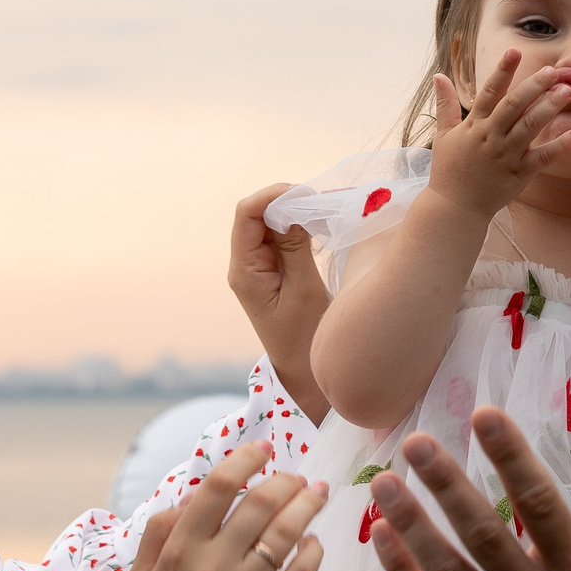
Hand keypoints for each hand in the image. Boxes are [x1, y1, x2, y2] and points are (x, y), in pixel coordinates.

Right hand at [130, 442, 325, 570]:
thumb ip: (159, 533)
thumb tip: (190, 498)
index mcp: (180, 551)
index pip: (217, 488)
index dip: (244, 460)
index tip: (262, 449)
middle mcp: (214, 565)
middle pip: (260, 504)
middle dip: (285, 481)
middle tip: (298, 477)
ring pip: (287, 533)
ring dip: (307, 506)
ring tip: (317, 495)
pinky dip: (313, 551)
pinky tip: (313, 542)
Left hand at [228, 184, 330, 422]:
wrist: (304, 377)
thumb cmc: (305, 339)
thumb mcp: (304, 289)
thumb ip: (296, 245)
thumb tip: (293, 206)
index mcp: (244, 271)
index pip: (247, 215)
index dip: (273, 196)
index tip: (307, 193)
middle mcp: (244, 266)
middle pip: (257, 215)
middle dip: (286, 201)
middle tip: (323, 200)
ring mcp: (258, 269)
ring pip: (270, 225)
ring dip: (295, 213)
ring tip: (326, 211)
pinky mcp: (272, 273)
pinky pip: (280, 240)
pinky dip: (298, 228)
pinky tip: (321, 228)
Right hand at [425, 49, 570, 219]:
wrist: (454, 207)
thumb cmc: (448, 170)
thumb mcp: (443, 135)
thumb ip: (445, 105)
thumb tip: (439, 76)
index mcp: (474, 125)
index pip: (489, 92)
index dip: (502, 71)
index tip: (514, 51)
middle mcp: (491, 137)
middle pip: (514, 105)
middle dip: (534, 86)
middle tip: (553, 70)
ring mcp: (506, 156)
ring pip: (530, 127)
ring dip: (549, 107)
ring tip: (567, 91)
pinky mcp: (518, 174)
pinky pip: (541, 158)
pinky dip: (558, 146)